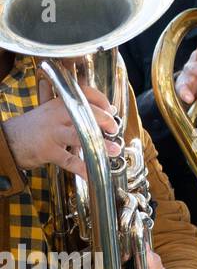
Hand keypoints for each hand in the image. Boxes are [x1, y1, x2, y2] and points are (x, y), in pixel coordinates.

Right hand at [0, 77, 119, 177]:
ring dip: (100, 144)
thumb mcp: (49, 111)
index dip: (102, 101)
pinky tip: (92, 174)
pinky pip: (69, 160)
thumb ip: (69, 109)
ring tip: (114, 149)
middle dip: (106, 121)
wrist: (7, 142)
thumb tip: (98, 107)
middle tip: (114, 129)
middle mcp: (57, 115)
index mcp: (60, 103)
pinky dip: (82, 168)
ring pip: (81, 136)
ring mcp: (53, 133)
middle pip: (87, 113)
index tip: (112, 110)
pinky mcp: (48, 151)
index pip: (85, 94)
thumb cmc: (32, 128)